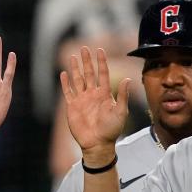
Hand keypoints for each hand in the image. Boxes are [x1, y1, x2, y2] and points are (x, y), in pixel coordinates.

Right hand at [59, 46, 130, 163]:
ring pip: (78, 80)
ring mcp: (82, 100)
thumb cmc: (111, 130)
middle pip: (89, 73)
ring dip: (75, 68)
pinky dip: (65, 83)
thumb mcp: (120, 111)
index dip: (101, 62)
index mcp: (104, 94)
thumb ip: (122, 95)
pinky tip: (63, 73)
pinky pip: (68, 92)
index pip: (102, 73)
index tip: (99, 49)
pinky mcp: (72, 107)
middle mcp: (92, 94)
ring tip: (73, 56)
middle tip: (84, 48)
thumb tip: (128, 78)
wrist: (98, 144)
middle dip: (87, 61)